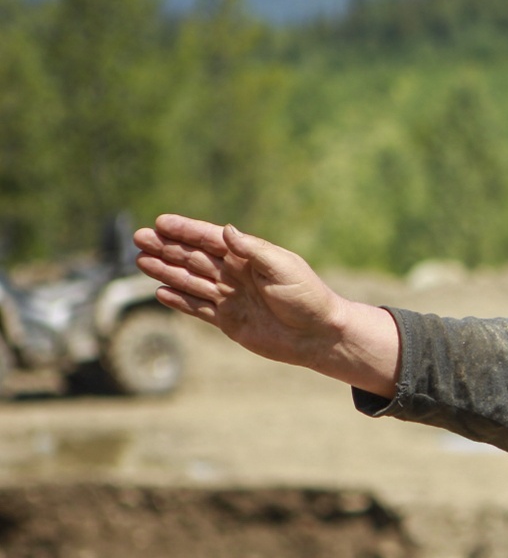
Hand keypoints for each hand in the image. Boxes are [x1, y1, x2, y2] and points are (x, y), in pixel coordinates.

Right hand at [134, 215, 399, 395]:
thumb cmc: (307, 296)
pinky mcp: (229, 321)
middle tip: (139, 237)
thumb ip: (252, 250)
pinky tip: (160, 291)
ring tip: (140, 260)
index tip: (160, 222)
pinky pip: (197, 308)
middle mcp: (236, 275)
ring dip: (166, 270)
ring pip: (190, 281)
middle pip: (194, 257)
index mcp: (249, 257)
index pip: (211, 239)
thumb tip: (226, 230)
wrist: (318, 335)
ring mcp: (230, 297)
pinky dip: (179, 301)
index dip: (186, 230)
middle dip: (166, 247)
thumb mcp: (283, 267)